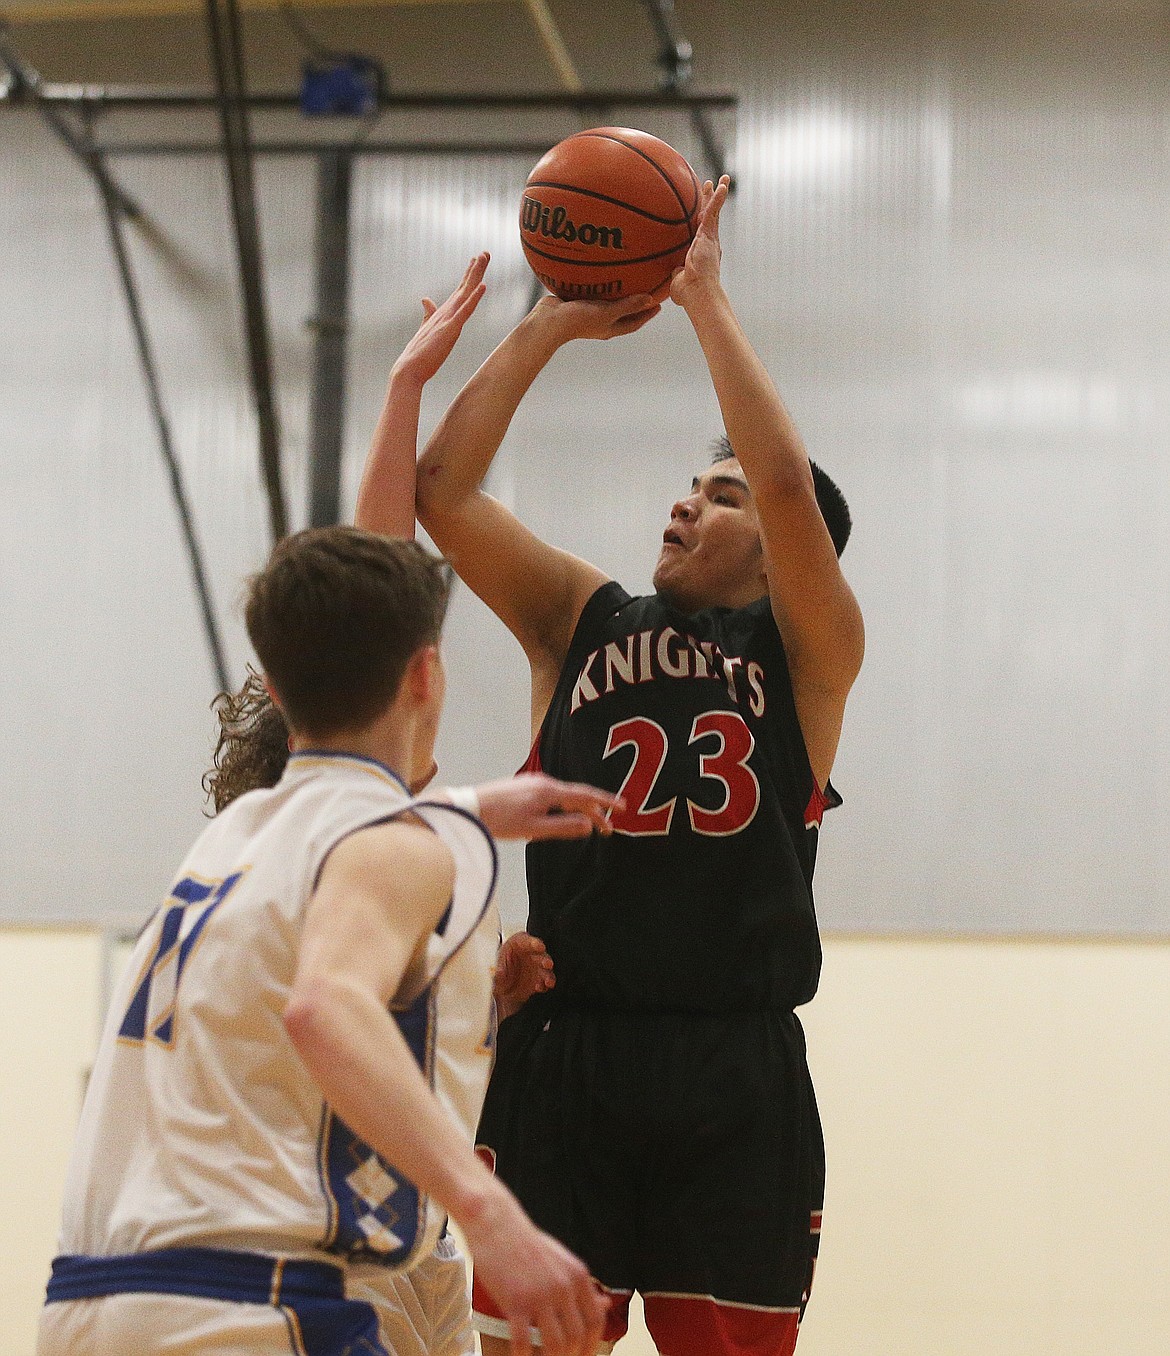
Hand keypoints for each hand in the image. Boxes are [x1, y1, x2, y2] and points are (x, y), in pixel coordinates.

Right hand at [390, 252, 488, 386]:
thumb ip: (428, 314)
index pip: (460, 291)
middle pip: (464, 287)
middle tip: (485, 252)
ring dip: (476, 275)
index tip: (476, 260)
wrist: (409, 370)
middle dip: (475, 269)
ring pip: (466, 293)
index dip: (468, 276)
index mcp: (443, 314)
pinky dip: (474, 298)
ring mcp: (448, 320)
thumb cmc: (418, 355)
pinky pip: (465, 311)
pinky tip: (483, 286)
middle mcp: (446, 312)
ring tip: (484, 258)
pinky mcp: (450, 329)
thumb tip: (426, 300)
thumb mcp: (427, 329)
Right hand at [463, 1182, 605, 1355]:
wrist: (496, 1224)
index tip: (583, 1355)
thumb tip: (605, 1304)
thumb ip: (582, 1285)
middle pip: (578, 1337)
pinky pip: (524, 1343)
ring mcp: (540, 1295)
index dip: (592, 1345)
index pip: (596, 1320)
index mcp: (578, 1275)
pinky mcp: (516, 1302)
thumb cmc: (527, 1243)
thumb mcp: (562, 1260)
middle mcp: (563, 1286)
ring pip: (556, 1345)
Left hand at [475, 773, 621, 840]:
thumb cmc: (500, 820)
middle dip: (594, 811)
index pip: (586, 795)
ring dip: (578, 809)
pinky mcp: (522, 787)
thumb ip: (563, 827)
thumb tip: (589, 825)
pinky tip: (560, 816)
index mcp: (549, 791)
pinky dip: (563, 806)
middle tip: (608, 828)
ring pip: (563, 796)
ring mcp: (532, 782)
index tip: (624, 807)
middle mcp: (543, 781)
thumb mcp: (534, 829)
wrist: (468, 807)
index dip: (606, 802)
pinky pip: (551, 796)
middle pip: (576, 796)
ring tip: (588, 824)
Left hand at [494, 931, 554, 1020]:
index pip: (526, 941)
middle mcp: (529, 954)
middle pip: (541, 954)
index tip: (539, 946)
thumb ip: (498, 970)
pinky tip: (540, 987)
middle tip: (547, 964)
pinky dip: (545, 985)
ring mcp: (536, 966)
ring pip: (546, 969)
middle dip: (545, 959)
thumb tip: (498, 972)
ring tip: (547, 981)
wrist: (502, 988)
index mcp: (517, 945)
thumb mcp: (495, 969)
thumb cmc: (500, 971)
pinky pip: (545, 981)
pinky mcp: (539, 979)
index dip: (534, 943)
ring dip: (548, 975)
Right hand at [528, 290, 660, 345]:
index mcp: (610, 328)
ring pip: (607, 301)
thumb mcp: (606, 312)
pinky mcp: (576, 302)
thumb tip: (650, 299)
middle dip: (635, 303)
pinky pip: (592, 291)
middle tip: (647, 290)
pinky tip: (600, 270)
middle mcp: (600, 321)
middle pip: (623, 312)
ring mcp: (588, 312)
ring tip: (627, 278)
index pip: (634, 322)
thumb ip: (627, 305)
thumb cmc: (577, 320)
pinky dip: (599, 283)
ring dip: (617, 292)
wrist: (548, 321)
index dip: (647, 314)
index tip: (659, 304)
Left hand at [670, 175, 730, 307]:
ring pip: (714, 212)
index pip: (702, 231)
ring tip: (722, 180)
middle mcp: (709, 243)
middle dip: (710, 201)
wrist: (698, 294)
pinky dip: (718, 199)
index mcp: (702, 252)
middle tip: (711, 187)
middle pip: (710, 217)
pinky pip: (714, 212)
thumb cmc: (688, 294)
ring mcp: (710, 239)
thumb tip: (673, 272)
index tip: (701, 210)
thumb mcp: (677, 280)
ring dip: (717, 195)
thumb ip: (676, 273)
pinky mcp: (709, 235)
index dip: (702, 219)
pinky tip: (722, 185)